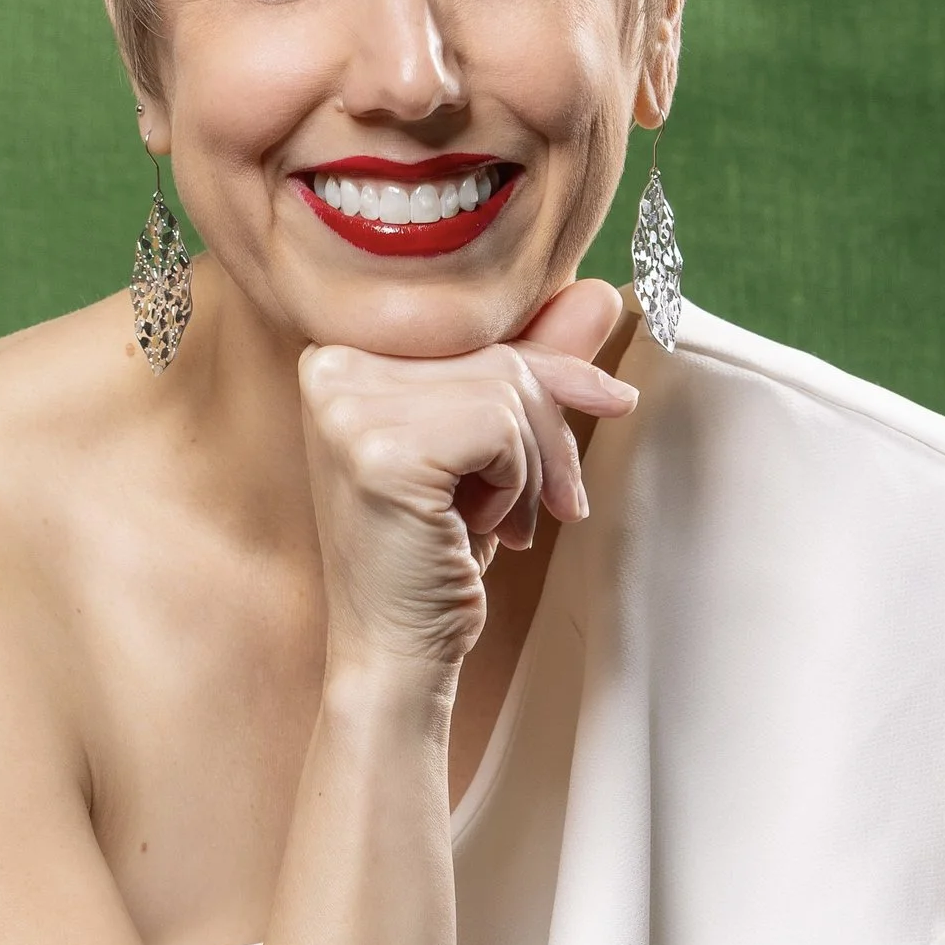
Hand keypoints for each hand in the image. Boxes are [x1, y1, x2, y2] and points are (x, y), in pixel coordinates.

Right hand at [297, 279, 638, 673]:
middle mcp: (331, 368)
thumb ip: (532, 366)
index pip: (474, 329)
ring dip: (533, 468)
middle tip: (558, 502)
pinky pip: (501, 426)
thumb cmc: (435, 552)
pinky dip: (517, 482)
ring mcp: (348, 407)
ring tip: (503, 524)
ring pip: (508, 389)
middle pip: (497, 354)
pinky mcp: (380, 450)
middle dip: (552, 429)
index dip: (551, 372)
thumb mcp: (488, 447)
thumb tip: (598, 292)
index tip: (612, 402)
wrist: (396, 651)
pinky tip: (482, 528)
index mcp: (341, 354)